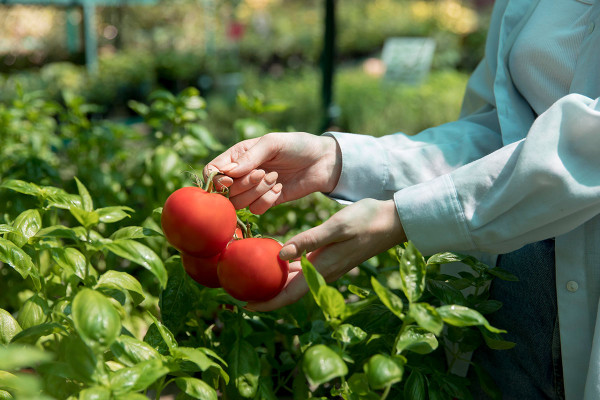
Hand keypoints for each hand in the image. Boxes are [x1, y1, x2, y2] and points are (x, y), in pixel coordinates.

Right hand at [203, 132, 341, 213]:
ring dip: (257, 192)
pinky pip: (256, 210)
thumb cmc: (297, 145)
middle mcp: (242, 174)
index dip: (217, 179)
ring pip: (240, 203)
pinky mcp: (267, 202)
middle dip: (245, 185)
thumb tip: (227, 172)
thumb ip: (250, 156)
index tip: (232, 179)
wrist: (323, 161)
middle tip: (265, 173)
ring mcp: (254, 189)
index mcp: (238, 155)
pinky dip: (267, 202)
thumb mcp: (273, 143)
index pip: (212, 170)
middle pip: (225, 191)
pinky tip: (280, 189)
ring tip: (275, 178)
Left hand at [246, 198, 406, 310]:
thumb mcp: (335, 227)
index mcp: (322, 268)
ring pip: (295, 281)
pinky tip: (276, 259)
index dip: (267, 302)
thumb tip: (280, 256)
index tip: (244, 305)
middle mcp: (323, 272)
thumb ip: (308, 241)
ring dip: (275, 282)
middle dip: (265, 294)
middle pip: (289, 292)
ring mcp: (327, 266)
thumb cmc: (366, 221)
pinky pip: (303, 270)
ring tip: (252, 277)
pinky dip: (287, 270)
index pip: (290, 294)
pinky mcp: (330, 258)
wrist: (393, 221)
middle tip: (239, 289)